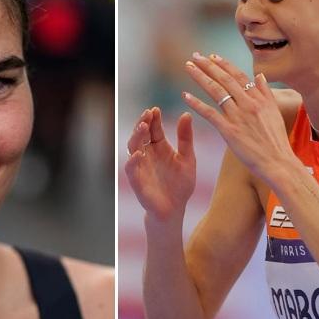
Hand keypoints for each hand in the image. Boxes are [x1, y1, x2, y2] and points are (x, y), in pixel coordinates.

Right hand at [124, 106, 195, 222]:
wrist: (174, 209)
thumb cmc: (180, 184)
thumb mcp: (187, 158)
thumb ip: (185, 138)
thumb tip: (186, 113)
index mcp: (159, 147)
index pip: (153, 128)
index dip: (153, 118)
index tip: (156, 108)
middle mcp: (146, 154)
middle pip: (141, 134)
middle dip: (143, 123)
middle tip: (148, 113)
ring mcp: (140, 166)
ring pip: (133, 147)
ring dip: (136, 136)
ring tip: (143, 127)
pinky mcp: (136, 180)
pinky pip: (131, 168)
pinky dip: (133, 161)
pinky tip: (139, 153)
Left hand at [182, 52, 299, 182]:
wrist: (278, 162)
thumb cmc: (276, 140)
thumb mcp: (275, 112)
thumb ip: (266, 93)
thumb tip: (260, 76)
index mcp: (260, 98)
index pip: (238, 76)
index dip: (224, 65)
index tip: (212, 56)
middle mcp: (248, 104)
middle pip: (224, 79)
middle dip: (208, 66)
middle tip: (194, 56)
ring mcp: (238, 116)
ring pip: (215, 91)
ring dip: (200, 77)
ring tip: (188, 68)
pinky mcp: (229, 130)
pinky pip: (209, 113)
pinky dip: (196, 103)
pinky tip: (185, 95)